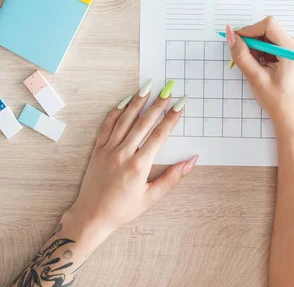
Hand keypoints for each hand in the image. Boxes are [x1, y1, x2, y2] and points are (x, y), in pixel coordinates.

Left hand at [64, 84, 196, 247]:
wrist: (92, 216)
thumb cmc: (123, 209)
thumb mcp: (151, 197)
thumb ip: (173, 178)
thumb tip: (192, 161)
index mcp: (139, 166)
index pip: (159, 135)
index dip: (172, 117)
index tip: (180, 103)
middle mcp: (123, 153)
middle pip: (144, 122)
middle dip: (158, 104)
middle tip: (168, 89)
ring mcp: (108, 149)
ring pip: (125, 119)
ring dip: (138, 102)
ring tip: (148, 87)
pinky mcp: (97, 149)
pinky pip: (107, 125)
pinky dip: (116, 111)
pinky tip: (125, 101)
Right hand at [226, 18, 293, 132]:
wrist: (292, 118)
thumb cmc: (278, 101)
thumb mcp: (255, 77)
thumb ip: (241, 54)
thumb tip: (230, 34)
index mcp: (292, 49)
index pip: (268, 25)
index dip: (249, 30)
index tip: (237, 40)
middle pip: (268, 30)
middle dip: (253, 41)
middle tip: (245, 59)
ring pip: (269, 37)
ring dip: (257, 48)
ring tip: (256, 68)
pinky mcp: (292, 54)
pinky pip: (273, 45)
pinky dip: (263, 53)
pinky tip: (262, 68)